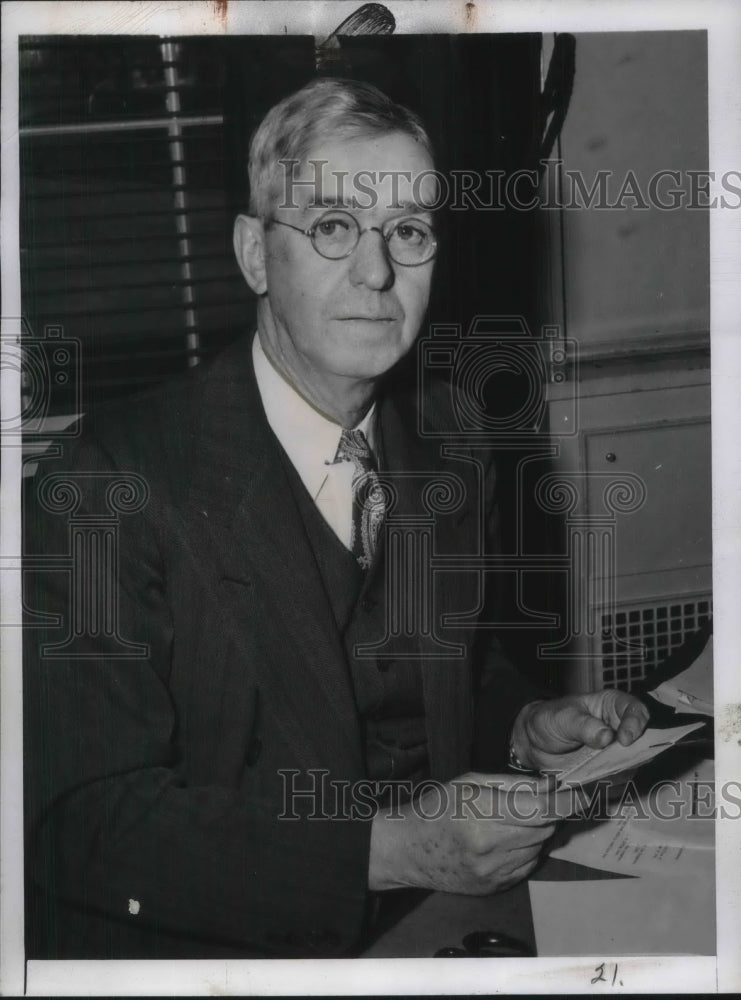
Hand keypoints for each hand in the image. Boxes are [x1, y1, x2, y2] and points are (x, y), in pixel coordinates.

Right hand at [368, 772, 563, 894]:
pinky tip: (504, 841)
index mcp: (483, 814)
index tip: (585, 793)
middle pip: (544, 828)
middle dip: (547, 812)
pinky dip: (525, 850)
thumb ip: (512, 784)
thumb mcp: (469, 782)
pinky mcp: (495, 888)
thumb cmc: (436, 807)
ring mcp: (494, 872)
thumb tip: (551, 785)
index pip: (540, 810)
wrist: (407, 850)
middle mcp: (491, 847)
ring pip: (539, 848)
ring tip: (511, 821)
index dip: (567, 801)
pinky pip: (527, 865)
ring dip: (536, 832)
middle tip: (535, 800)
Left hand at [512, 690, 649, 771]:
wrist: (535, 742)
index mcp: (611, 706)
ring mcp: (616, 752)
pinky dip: (609, 785)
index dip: (635, 724)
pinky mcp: (609, 771)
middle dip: (635, 754)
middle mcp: (619, 729)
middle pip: (642, 741)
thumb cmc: (550, 720)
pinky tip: (595, 783)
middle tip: (619, 763)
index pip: (635, 710)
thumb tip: (607, 736)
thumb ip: (583, 725)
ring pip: (632, 764)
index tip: (626, 740)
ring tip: (601, 775)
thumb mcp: (562, 717)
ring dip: (620, 772)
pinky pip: (617, 781)